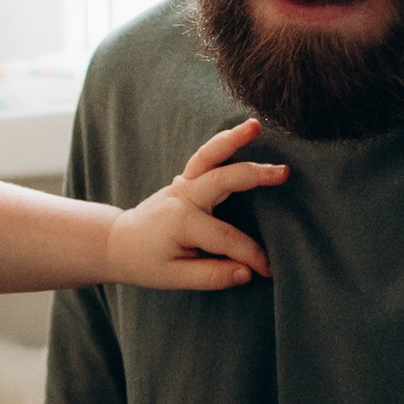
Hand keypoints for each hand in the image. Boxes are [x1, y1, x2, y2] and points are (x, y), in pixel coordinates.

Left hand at [110, 124, 286, 290]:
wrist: (119, 243)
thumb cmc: (146, 263)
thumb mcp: (176, 278)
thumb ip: (212, 275)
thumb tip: (246, 272)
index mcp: (183, 221)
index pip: (228, 238)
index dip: (252, 256)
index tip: (268, 271)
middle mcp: (183, 196)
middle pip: (224, 180)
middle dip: (255, 175)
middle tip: (284, 172)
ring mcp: (183, 184)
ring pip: (210, 156)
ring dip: (233, 139)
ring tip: (256, 125)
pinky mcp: (186, 179)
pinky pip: (205, 157)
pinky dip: (224, 143)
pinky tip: (246, 131)